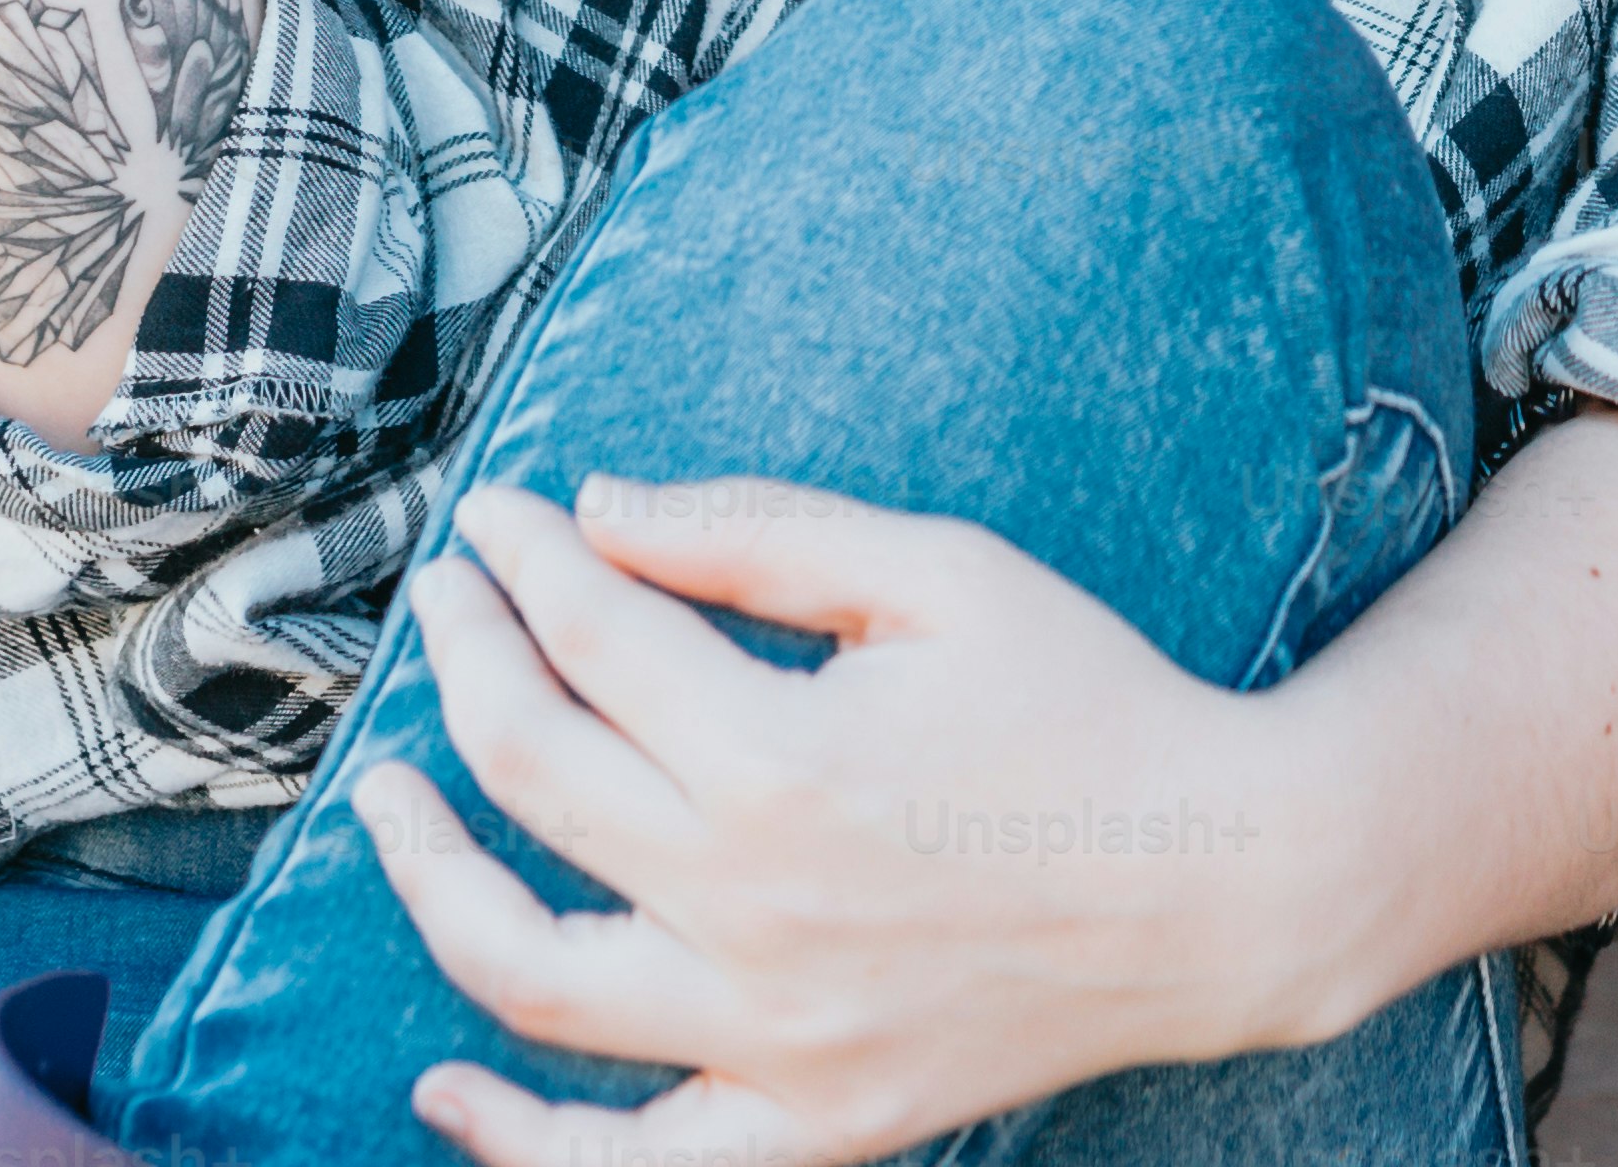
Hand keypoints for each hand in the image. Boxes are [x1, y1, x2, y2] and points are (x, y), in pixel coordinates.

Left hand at [356, 477, 1339, 1166]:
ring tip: (391, 800)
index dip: (523, 566)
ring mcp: (769, 1037)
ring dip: (427, 874)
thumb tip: (588, 515)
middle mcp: (750, 908)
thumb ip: (755, 533)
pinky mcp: (808, 1125)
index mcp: (783, 756)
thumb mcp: (940, 574)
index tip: (498, 521)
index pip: (589, 640)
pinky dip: (515, 1143)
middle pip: (528, 775)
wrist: (1227, 884)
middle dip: (465, 665)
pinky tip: (444, 1085)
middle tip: (451, 606)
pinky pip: (623, 1166)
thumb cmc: (1089, 705)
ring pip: (523, 968)